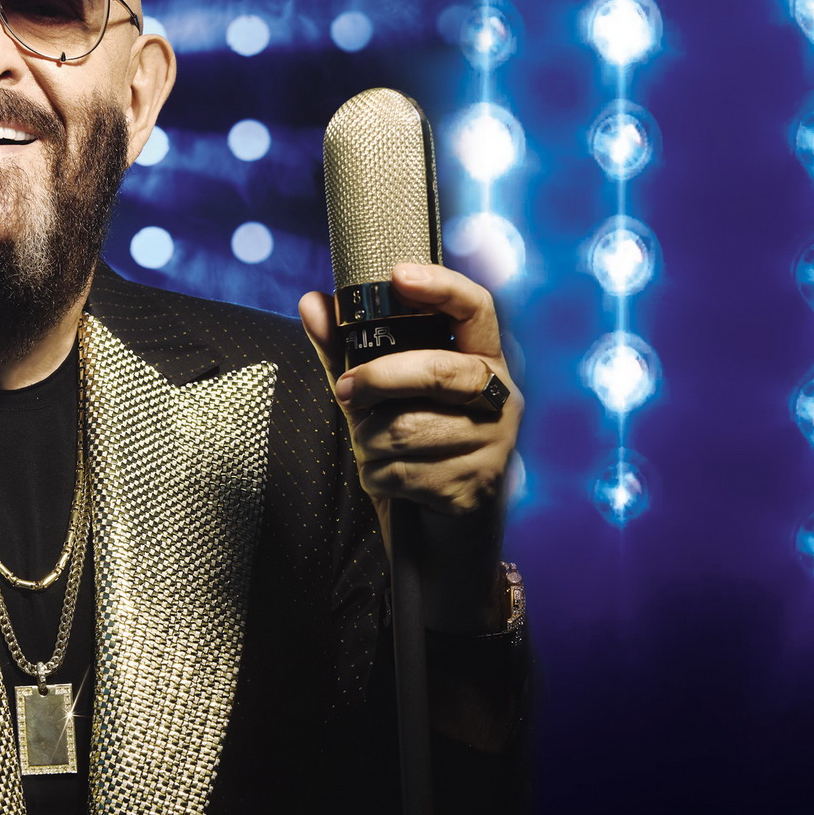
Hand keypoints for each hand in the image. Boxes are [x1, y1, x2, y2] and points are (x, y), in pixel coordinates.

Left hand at [300, 262, 519, 633]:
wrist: (439, 539)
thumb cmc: (411, 453)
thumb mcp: (378, 401)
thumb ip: (346, 352)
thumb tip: (313, 300)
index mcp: (483, 362)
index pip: (476, 309)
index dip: (441, 287)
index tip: (396, 275)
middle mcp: (501, 398)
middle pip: (436, 370)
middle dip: (378, 379)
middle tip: (345, 391)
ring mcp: (495, 445)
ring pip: (407, 428)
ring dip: (368, 445)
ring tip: (372, 452)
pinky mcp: (475, 487)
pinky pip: (403, 473)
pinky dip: (378, 479)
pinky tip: (390, 482)